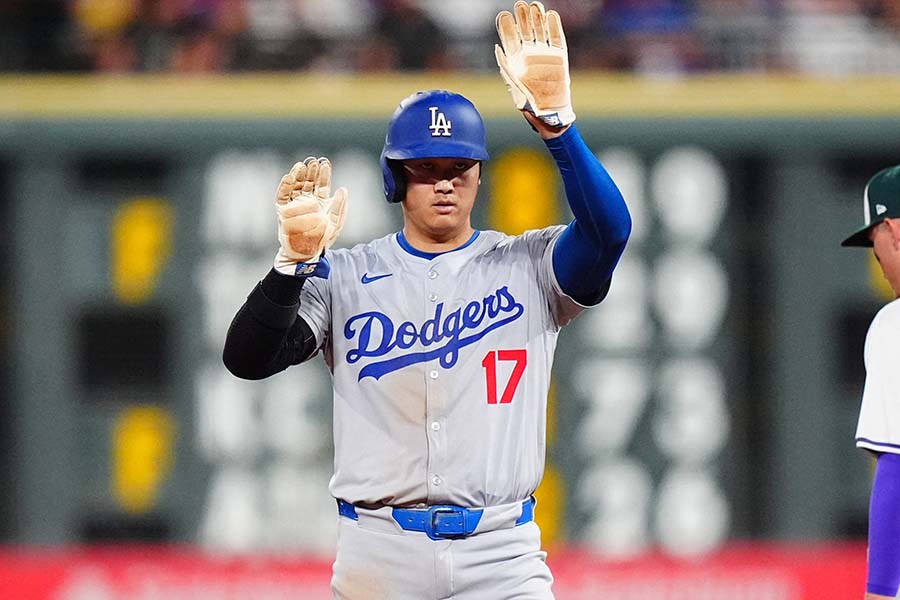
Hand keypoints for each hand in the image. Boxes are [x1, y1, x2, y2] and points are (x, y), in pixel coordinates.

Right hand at [274, 156, 347, 276]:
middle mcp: (306, 202)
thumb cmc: (320, 242)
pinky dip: (285, 185)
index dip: (323, 174)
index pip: (322, 186)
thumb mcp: (335, 225)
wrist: (304, 256)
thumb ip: (340, 208)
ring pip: (296, 186)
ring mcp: (294, 205)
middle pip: (308, 182)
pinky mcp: (282, 211)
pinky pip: (282, 195)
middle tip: (313, 161)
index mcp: (320, 204)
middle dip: (310, 171)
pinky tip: (290, 176)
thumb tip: (343, 189)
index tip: (325, 163)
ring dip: (298, 175)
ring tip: (302, 165)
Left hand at [495, 1, 574, 127]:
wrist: (550, 115)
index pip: (509, 39)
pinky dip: (554, 27)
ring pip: (540, 30)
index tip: (503, 15)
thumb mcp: (513, 88)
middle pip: (525, 30)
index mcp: (515, 61)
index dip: (506, 27)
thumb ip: (506, 68)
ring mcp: (545, 54)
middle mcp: (529, 55)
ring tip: (534, 5)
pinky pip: (557, 38)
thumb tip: (497, 48)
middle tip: (520, 5)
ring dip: (537, 18)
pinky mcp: (559, 57)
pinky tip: (550, 15)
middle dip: (522, 17)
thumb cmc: (529, 105)